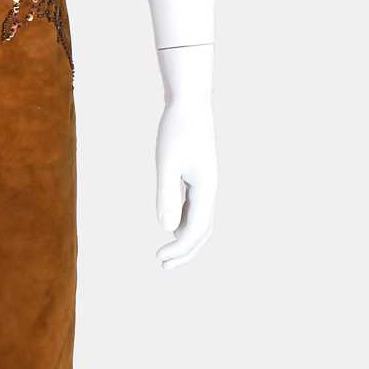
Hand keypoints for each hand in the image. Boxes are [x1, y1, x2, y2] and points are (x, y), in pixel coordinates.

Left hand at [155, 45, 216, 270]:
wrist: (189, 102)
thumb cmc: (176, 129)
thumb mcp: (166, 163)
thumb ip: (166, 194)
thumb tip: (166, 228)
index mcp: (205, 188)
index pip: (195, 229)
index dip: (179, 249)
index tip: (159, 258)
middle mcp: (209, 188)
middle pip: (202, 231)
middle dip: (185, 252)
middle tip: (164, 267)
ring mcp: (205, 183)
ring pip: (200, 220)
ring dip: (185, 239)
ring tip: (166, 253)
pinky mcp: (198, 176)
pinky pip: (194, 207)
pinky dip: (184, 221)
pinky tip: (170, 225)